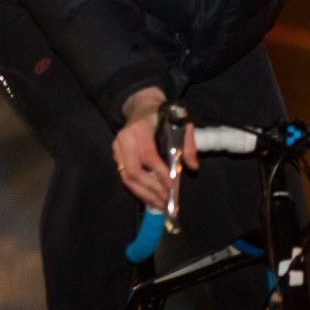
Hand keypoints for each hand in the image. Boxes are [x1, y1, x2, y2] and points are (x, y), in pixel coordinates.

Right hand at [113, 88, 197, 208]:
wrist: (143, 105)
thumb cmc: (165, 114)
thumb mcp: (182, 123)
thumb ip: (188, 144)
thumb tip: (193, 167)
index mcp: (141, 128)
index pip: (148, 156)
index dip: (159, 173)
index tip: (172, 187)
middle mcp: (125, 138)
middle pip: (133, 171)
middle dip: (151, 189)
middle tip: (166, 200)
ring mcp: (117, 147)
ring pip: (126, 178)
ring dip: (143, 194)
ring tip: (159, 204)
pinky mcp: (116, 155)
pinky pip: (125, 177)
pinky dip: (137, 190)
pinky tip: (150, 197)